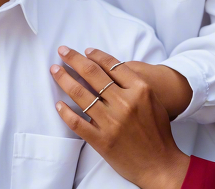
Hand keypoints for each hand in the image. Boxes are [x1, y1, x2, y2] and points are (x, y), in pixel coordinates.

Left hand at [50, 47, 190, 188]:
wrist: (160, 164)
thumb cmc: (158, 133)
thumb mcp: (153, 101)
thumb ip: (134, 85)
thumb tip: (111, 70)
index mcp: (140, 90)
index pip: (112, 65)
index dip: (96, 55)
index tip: (85, 51)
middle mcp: (124, 103)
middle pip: (93, 74)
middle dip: (74, 59)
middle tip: (63, 52)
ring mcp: (111, 122)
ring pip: (81, 94)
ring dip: (64, 79)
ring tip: (55, 70)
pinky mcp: (101, 140)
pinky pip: (77, 122)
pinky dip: (65, 112)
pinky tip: (59, 104)